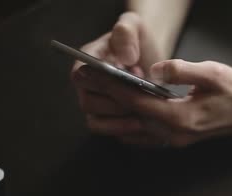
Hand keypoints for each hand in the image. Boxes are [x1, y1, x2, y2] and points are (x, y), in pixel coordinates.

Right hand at [71, 12, 164, 138]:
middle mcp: (87, 86)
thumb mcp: (133, 26)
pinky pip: (113, 133)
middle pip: (88, 103)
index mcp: (87, 62)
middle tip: (140, 104)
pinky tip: (148, 128)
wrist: (150, 58)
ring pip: (98, 123)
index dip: (101, 82)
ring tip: (145, 119)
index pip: (81, 76)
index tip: (126, 83)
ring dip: (121, 123)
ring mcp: (97, 106)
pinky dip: (129, 132)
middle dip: (115, 105)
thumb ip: (126, 33)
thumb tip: (126, 57)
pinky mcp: (111, 121)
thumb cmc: (137, 41)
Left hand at [72, 59, 231, 147]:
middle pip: (131, 118)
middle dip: (108, 100)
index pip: (138, 102)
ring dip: (117, 114)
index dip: (113, 87)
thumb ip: (182, 71)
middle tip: (88, 83)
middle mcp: (176, 134)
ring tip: (100, 96)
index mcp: (181, 118)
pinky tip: (125, 114)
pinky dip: (131, 126)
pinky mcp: (180, 139)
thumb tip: (156, 69)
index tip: (95, 75)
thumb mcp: (212, 73)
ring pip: (136, 131)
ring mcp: (177, 140)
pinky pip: (147, 136)